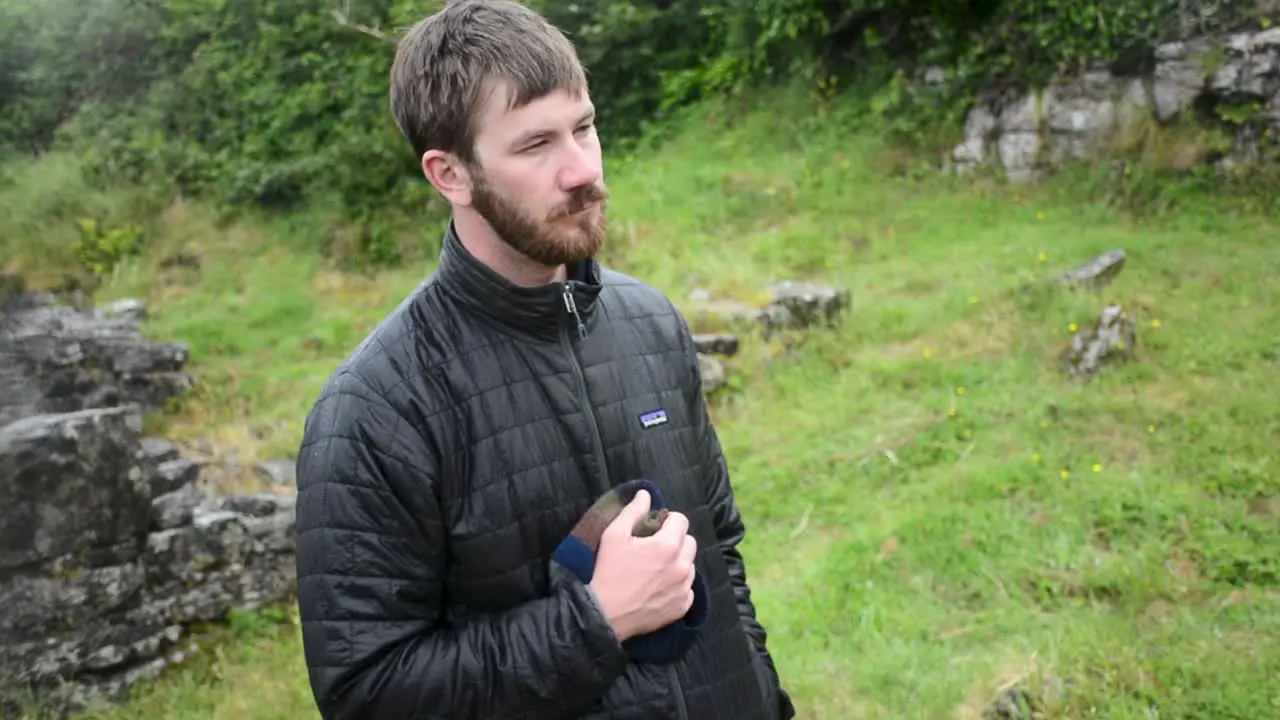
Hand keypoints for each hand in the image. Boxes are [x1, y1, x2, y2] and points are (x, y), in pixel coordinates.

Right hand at [588, 490, 697, 641]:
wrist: (604, 614)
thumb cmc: (607, 572)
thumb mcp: (613, 535)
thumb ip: (633, 511)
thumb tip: (646, 495)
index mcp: (668, 546)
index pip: (681, 520)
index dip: (667, 520)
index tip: (654, 527)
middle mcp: (682, 566)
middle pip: (689, 542)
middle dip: (675, 540)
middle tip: (654, 548)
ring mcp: (684, 588)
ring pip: (690, 566)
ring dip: (678, 563)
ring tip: (655, 569)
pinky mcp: (682, 607)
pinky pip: (688, 589)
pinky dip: (677, 585)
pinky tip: (659, 588)